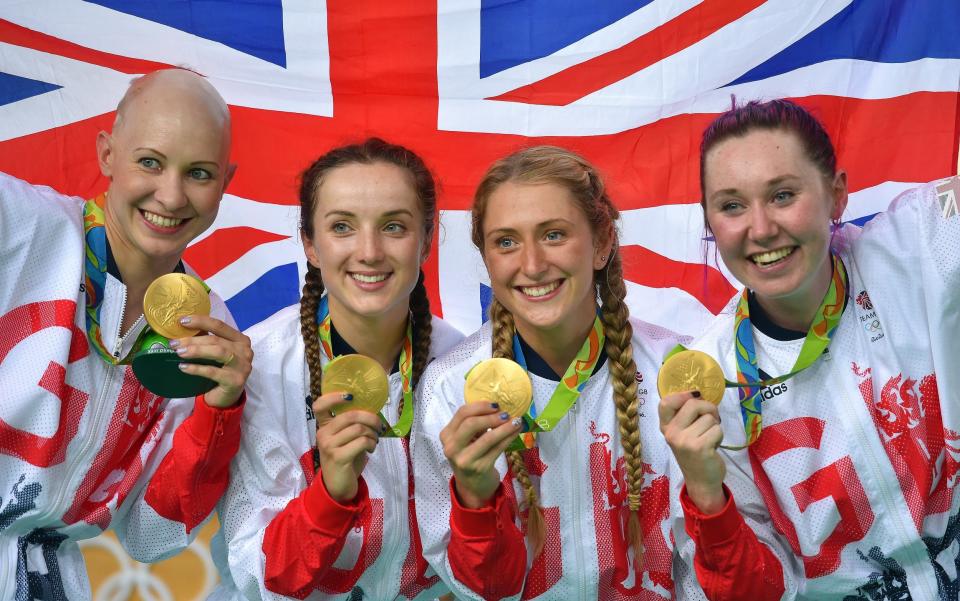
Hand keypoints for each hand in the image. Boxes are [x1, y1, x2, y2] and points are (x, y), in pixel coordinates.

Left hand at [171, 315, 251, 407]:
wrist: (225, 398)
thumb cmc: (219, 372)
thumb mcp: (214, 353)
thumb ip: (205, 341)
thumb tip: (182, 329)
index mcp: (240, 340)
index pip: (219, 326)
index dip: (201, 321)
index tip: (182, 321)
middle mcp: (245, 351)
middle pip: (216, 340)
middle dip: (193, 340)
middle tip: (174, 343)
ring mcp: (243, 366)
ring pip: (218, 352)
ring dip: (196, 351)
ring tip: (179, 353)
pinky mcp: (236, 380)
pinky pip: (213, 372)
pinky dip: (196, 368)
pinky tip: (184, 367)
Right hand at [312, 392, 384, 502]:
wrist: (337, 486)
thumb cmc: (344, 459)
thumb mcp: (345, 439)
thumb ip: (351, 425)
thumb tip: (372, 411)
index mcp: (323, 427)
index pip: (319, 405)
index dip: (334, 396)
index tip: (351, 396)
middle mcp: (323, 434)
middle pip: (349, 415)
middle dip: (370, 418)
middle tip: (379, 425)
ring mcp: (329, 446)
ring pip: (358, 428)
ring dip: (373, 433)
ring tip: (375, 440)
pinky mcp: (339, 457)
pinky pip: (362, 442)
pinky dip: (371, 443)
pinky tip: (371, 449)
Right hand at [440, 402, 521, 508]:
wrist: (472, 484)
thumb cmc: (469, 455)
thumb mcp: (465, 439)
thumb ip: (474, 423)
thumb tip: (497, 406)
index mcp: (446, 435)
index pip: (462, 414)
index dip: (480, 406)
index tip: (496, 404)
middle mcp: (452, 447)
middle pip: (471, 424)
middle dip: (491, 416)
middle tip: (506, 414)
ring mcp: (465, 459)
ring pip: (487, 437)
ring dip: (505, 427)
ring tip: (516, 421)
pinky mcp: (480, 468)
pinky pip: (498, 448)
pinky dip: (509, 437)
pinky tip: (516, 431)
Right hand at [658, 390, 726, 513]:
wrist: (701, 481)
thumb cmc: (694, 453)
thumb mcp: (683, 433)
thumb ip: (685, 416)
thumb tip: (698, 394)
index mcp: (665, 427)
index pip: (665, 402)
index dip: (682, 395)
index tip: (694, 399)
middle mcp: (671, 433)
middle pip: (693, 403)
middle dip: (709, 409)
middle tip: (711, 420)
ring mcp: (684, 441)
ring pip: (709, 417)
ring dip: (715, 426)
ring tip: (709, 438)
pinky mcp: (699, 447)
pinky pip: (717, 429)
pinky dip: (719, 436)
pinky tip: (713, 446)